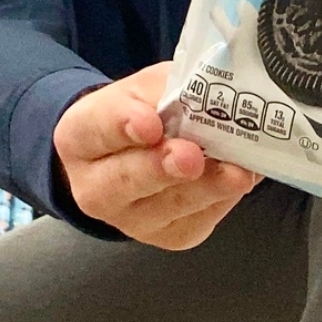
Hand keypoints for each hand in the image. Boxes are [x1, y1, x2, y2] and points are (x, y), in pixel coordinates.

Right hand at [53, 62, 258, 249]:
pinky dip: (223, 199)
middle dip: (163, 168)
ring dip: (205, 188)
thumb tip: (212, 95)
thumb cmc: (143, 111)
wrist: (143, 151)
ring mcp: (131, 219)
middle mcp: (95, 187)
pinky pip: (196, 222)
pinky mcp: (169, 236)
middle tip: (191, 157)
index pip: (97, 129)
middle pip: (127, 180)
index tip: (149, 123)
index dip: (124, 125)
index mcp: (79, 136)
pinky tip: (241, 178)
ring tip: (235, 172)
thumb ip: (170, 90)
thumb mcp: (150, 86)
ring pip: (168, 208)